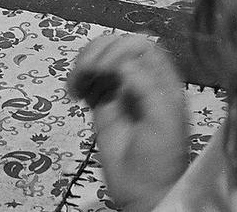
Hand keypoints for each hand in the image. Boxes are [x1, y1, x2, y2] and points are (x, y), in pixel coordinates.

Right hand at [67, 34, 188, 211]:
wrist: (144, 192)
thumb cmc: (161, 157)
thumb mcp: (163, 120)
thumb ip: (146, 87)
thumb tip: (121, 63)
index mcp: (161, 78)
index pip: (142, 45)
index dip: (123, 47)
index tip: (108, 66)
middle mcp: (140, 78)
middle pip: (117, 44)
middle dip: (100, 51)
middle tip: (88, 71)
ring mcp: (119, 89)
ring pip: (100, 57)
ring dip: (84, 61)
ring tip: (76, 81)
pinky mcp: (102, 103)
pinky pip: (87, 78)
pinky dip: (76, 78)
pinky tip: (74, 91)